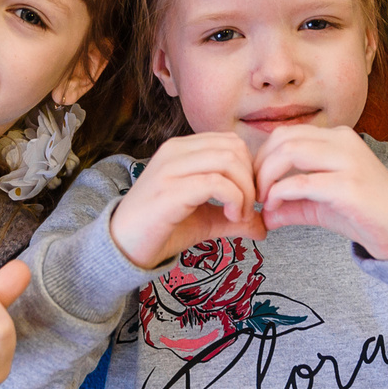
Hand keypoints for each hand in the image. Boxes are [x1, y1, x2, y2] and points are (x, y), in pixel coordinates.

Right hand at [108, 133, 265, 269]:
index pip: (231, 141)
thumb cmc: (162, 229)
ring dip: (244, 190)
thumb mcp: (205, 220)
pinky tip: (231, 217)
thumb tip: (265, 226)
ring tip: (238, 214)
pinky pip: (215, 182)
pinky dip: (234, 199)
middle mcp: (175, 151)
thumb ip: (234, 218)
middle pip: (234, 148)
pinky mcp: (169, 191)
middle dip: (251, 178)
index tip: (250, 198)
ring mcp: (170, 169)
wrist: (123, 247)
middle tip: (248, 207)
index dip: (250, 168)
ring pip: (228, 160)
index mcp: (182, 149)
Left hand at [252, 124, 387, 259]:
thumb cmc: (362, 214)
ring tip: (263, 201)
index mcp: (337, 138)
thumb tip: (262, 216)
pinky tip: (275, 210)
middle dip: (259, 166)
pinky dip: (280, 194)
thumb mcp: (320, 205)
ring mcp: (348, 161)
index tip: (253, 183)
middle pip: (283, 139)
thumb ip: (291, 204)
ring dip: (266, 178)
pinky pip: (303, 183)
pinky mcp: (350, 187)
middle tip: (253, 193)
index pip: (286, 134)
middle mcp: (343, 141)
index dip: (261, 157)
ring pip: (290, 153)